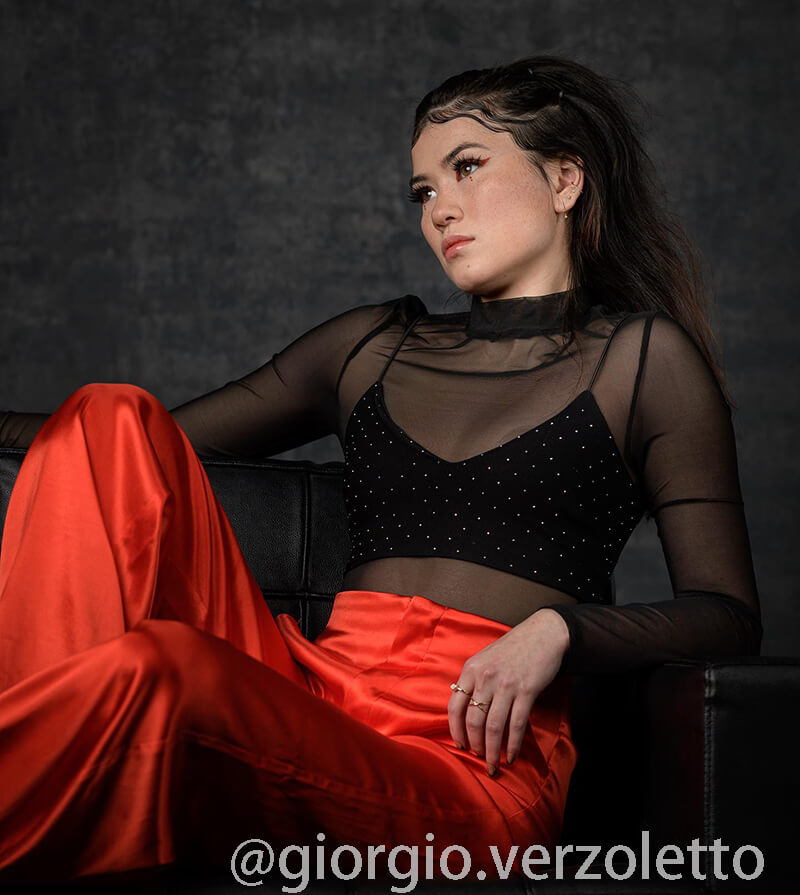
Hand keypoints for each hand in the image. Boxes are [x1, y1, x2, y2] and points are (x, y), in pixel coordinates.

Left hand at [448, 608, 569, 776]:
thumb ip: (474, 681)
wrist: (544, 633)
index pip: (454, 706)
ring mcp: (506, 684)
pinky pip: (516, 725)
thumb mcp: (486, 659)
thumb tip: (466, 712)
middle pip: (473, 720)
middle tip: (479, 758)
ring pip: (493, 727)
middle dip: (475, 745)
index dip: (455, 730)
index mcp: (471, 669)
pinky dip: (513, 745)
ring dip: (492, 751)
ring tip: (493, 765)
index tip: (460, 745)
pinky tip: (512, 756)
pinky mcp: (526, 691)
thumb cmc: (514, 648)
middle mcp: (485, 677)